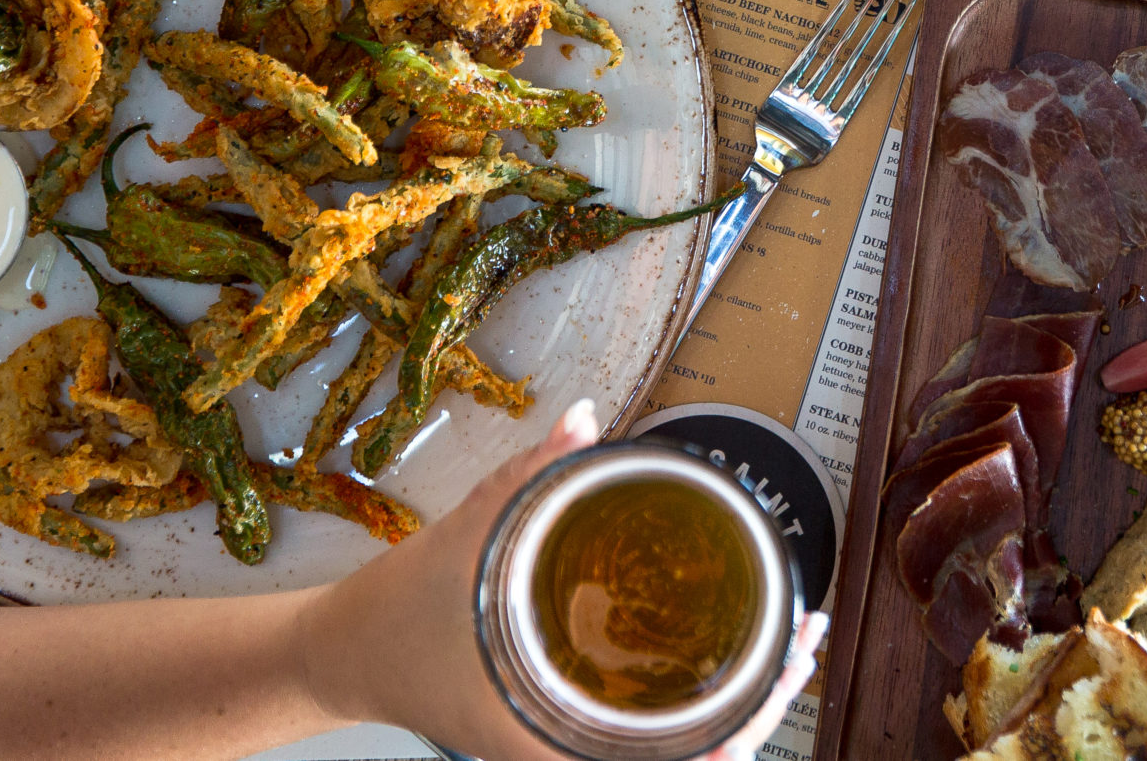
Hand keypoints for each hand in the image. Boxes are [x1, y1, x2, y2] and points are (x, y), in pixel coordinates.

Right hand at [302, 400, 829, 759]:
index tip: (780, 684)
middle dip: (759, 706)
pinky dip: (697, 709)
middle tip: (805, 641)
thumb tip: (583, 419)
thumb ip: (528, 476)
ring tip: (786, 651)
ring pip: (675, 750)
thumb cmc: (395, 623)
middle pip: (693, 758)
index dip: (735, 736)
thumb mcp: (464, 539)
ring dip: (736, 706)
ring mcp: (562, 746)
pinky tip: (730, 668)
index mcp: (547, 740)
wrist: (340, 656)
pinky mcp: (561, 729)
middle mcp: (562, 754)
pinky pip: (647, 735)